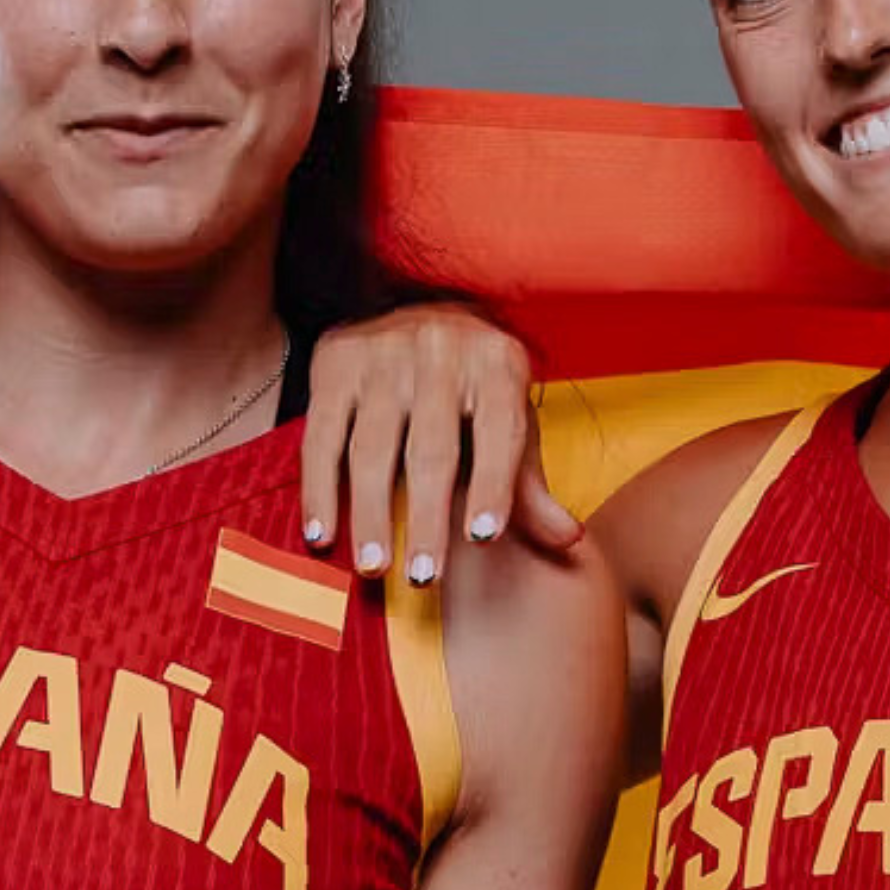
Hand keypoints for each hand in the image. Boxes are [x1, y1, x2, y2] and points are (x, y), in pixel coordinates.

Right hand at [301, 303, 580, 585]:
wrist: (421, 311)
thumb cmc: (477, 387)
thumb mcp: (511, 421)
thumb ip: (531, 485)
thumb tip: (569, 541)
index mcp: (498, 365)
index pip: (499, 434)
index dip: (494, 487)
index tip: (483, 539)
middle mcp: (442, 352)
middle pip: (432, 450)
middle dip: (428, 518)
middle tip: (424, 579)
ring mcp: (383, 354)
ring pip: (372, 447)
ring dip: (370, 514)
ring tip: (373, 569)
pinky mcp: (336, 362)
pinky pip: (323, 436)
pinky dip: (320, 489)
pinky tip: (322, 535)